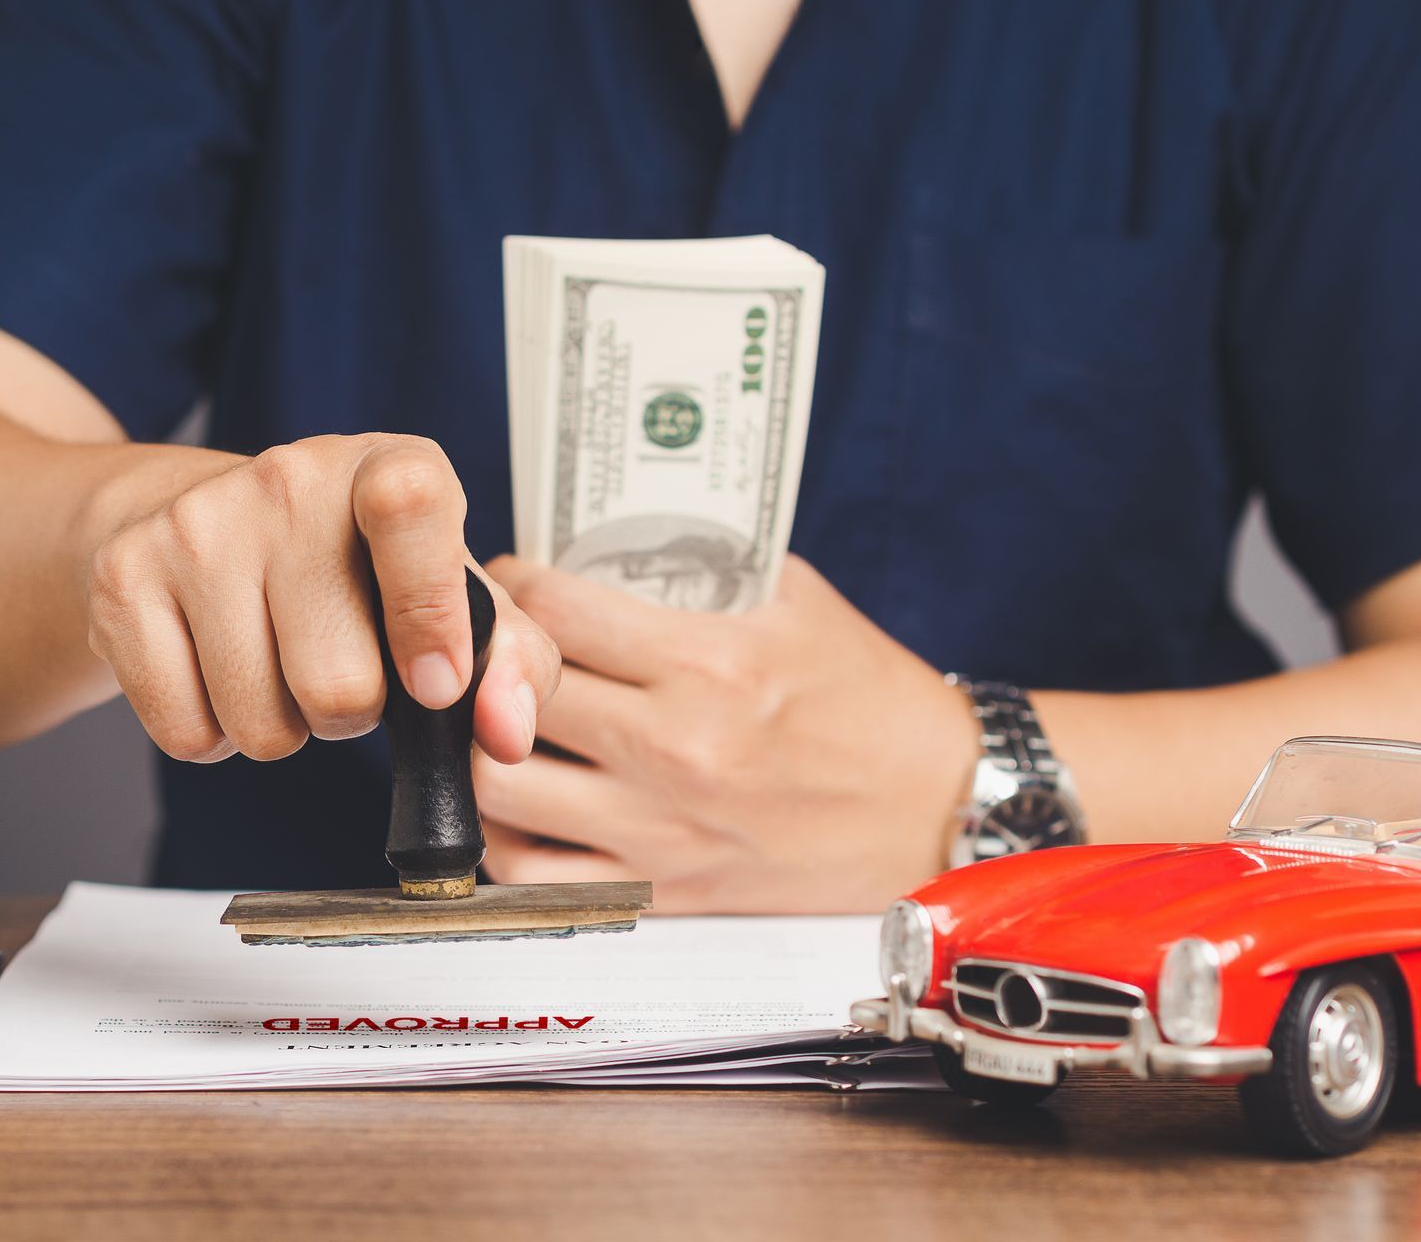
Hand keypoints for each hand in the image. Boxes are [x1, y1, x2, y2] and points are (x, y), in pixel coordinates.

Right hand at [81, 434, 558, 762]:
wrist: (214, 523)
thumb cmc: (358, 567)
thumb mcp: (457, 595)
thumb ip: (513, 664)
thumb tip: (505, 731)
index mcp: (389, 467)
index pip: (411, 507)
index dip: (428, 614)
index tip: (434, 684)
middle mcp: (291, 479)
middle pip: (337, 683)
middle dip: (350, 712)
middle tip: (341, 665)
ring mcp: (198, 524)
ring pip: (260, 723)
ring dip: (283, 727)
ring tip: (281, 664)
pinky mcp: (124, 578)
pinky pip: (186, 733)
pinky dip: (213, 734)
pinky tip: (222, 672)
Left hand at [477, 554, 976, 911]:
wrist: (939, 806)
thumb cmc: (872, 700)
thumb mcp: (796, 601)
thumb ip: (701, 567)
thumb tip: (607, 532)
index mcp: (709, 664)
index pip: (552, 608)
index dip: (514, 581)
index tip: (516, 579)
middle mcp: (675, 750)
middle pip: (507, 694)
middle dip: (484, 657)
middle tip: (491, 645)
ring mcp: (662, 830)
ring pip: (498, 790)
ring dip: (481, 749)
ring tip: (498, 723)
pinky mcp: (663, 889)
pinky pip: (532, 875)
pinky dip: (506, 839)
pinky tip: (525, 800)